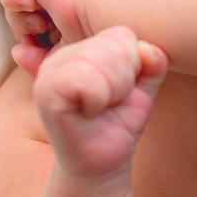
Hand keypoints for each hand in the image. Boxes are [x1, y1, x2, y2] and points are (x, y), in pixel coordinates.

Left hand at [0, 0, 87, 76]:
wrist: (101, 18)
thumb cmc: (92, 41)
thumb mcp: (61, 60)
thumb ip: (37, 62)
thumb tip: (16, 51)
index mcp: (60, 23)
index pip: (30, 35)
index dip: (31, 45)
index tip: (45, 49)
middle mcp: (51, 5)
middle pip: (18, 21)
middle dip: (23, 34)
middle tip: (39, 36)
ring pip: (12, 7)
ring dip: (18, 21)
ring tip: (40, 23)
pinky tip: (30, 5)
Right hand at [33, 26, 167, 178]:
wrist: (102, 162)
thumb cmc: (119, 122)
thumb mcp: (143, 88)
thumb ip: (150, 63)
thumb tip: (148, 49)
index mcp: (84, 48)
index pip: (122, 34)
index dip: (133, 66)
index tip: (122, 91)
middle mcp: (62, 55)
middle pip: (114, 44)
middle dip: (125, 78)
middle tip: (111, 103)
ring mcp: (51, 71)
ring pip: (100, 58)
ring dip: (113, 90)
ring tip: (102, 108)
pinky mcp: (45, 91)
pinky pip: (84, 77)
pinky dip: (98, 98)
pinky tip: (91, 112)